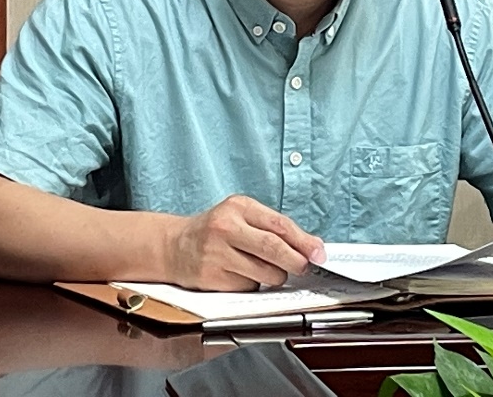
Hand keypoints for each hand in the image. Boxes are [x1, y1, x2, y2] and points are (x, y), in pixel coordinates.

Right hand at [164, 194, 325, 290]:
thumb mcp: (241, 217)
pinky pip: (247, 286)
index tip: (319, 253)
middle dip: (296, 261)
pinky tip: (239, 274)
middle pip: (273, 248)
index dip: (303, 241)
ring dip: (275, 276)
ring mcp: (217, 253)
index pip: (279, 224)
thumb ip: (273, 228)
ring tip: (264, 268)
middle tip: (305, 267)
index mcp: (238, 206)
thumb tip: (310, 246)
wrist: (174, 245)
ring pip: (264, 272)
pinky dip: (253, 284)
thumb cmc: (214, 231)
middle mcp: (226, 227)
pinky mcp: (211, 276)